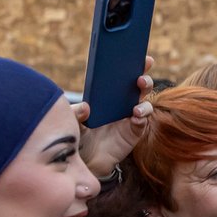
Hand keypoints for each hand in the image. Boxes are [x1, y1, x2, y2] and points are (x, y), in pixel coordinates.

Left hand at [74, 55, 153, 176]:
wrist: (83, 159)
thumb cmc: (77, 135)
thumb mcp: (70, 121)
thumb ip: (75, 113)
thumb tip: (87, 107)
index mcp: (108, 94)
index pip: (122, 75)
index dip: (133, 64)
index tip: (141, 56)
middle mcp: (122, 103)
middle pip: (139, 86)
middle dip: (144, 79)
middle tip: (139, 79)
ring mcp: (130, 117)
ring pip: (145, 103)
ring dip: (144, 101)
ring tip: (135, 107)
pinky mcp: (134, 132)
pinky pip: (143, 122)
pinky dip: (142, 118)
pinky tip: (135, 118)